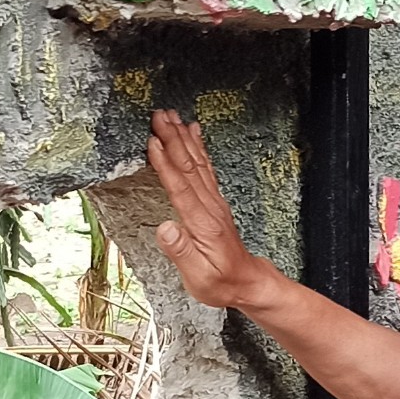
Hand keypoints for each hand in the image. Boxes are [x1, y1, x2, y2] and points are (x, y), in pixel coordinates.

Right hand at [147, 109, 279, 311]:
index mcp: (202, 223)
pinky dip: (198, 147)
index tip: (152, 142)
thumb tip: (165, 228)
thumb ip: (181, 252)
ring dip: (183, 137)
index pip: (180, 188)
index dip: (165, 164)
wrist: (247, 281)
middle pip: (188, 166)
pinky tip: (193, 132)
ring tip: (171, 116)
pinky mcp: (215, 201)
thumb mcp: (198, 277)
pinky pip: (205, 167)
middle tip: (158, 116)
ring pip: (197, 162)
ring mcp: (214, 201)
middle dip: (173, 138)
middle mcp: (210, 207)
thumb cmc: (221, 282)